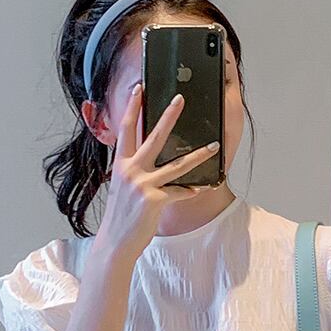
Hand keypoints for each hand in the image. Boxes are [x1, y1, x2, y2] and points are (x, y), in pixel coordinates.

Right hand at [95, 82, 220, 263]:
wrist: (116, 241)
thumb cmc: (122, 214)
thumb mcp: (123, 186)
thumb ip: (134, 169)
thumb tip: (150, 155)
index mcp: (121, 164)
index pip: (127, 129)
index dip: (131, 107)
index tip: (139, 88)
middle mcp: (131, 170)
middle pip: (153, 136)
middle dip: (168, 116)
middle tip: (180, 99)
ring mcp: (143, 185)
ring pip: (177, 165)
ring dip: (198, 155)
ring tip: (214, 146)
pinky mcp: (154, 200)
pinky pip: (180, 192)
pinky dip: (191, 191)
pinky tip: (202, 187)